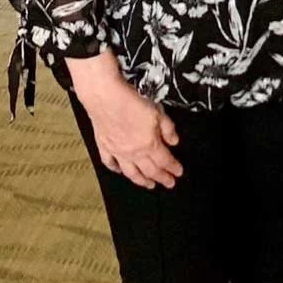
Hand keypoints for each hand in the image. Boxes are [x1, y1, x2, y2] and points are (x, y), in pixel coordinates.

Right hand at [68, 51, 182, 187]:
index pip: (165, 161)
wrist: (105, 97)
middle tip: (169, 183)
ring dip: (141, 180)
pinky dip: (116, 169)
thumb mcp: (158, 112)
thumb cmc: (131, 102)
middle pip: (150, 170)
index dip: (173, 168)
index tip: (178, 173)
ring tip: (149, 185)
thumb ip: (168, 129)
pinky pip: (110, 163)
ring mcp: (117, 151)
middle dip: (162, 178)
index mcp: (149, 145)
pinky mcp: (104, 146)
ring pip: (131, 172)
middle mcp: (133, 152)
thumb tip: (174, 141)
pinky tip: (120, 171)